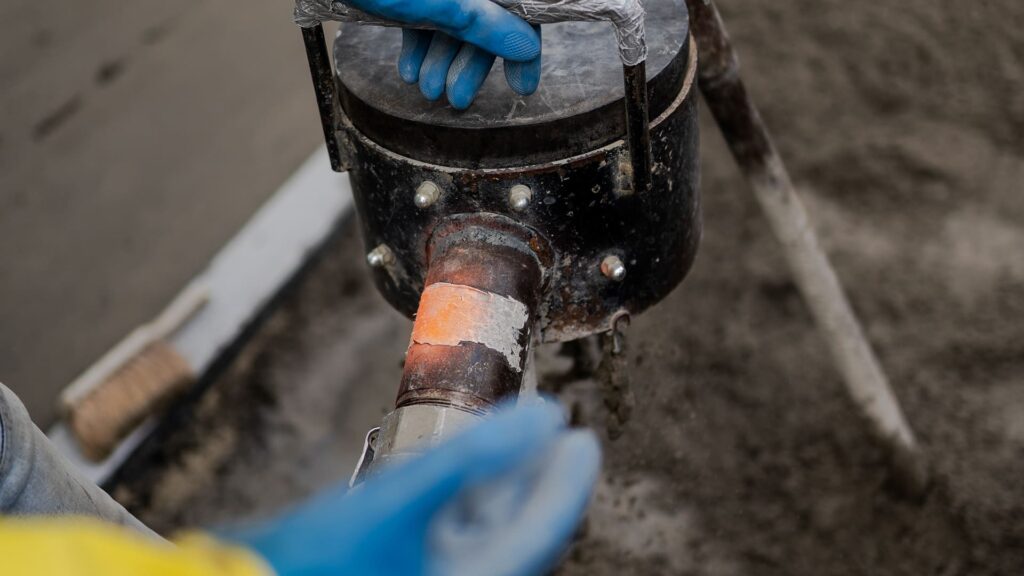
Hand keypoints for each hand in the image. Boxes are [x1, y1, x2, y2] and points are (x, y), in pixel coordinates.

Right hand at [218, 402, 600, 575]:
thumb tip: (542, 419)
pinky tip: (465, 462)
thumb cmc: (310, 564)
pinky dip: (465, 495)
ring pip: (485, 528)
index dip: (566, 482)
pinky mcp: (403, 568)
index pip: (541, 532)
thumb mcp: (399, 500)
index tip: (582, 438)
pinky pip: (452, 530)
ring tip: (517, 436)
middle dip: (538, 477)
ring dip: (502, 482)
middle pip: (518, 529)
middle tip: (557, 431)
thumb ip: (473, 458)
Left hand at [347, 0, 542, 108]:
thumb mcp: (441, 4)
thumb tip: (524, 46)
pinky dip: (421, 41)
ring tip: (428, 89)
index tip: (520, 84)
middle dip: (470, 62)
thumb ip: (482, 24)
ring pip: (454, 17)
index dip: (524, 48)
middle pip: (488, 17)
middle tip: (458, 98)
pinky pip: (427, 11)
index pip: (521, 11)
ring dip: (442, 58)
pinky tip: (412, 70)